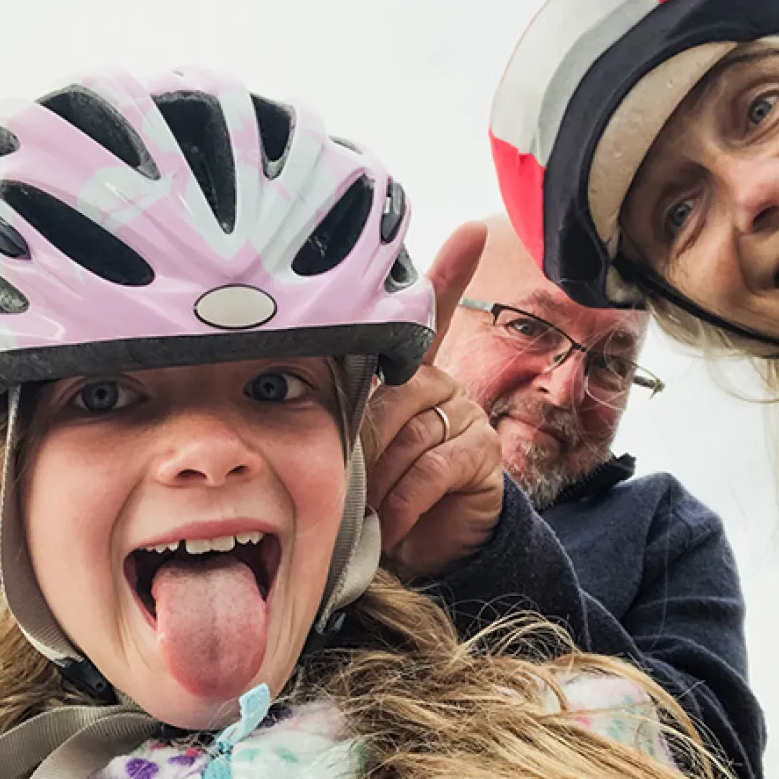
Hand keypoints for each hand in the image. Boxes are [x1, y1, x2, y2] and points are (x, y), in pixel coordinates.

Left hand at [366, 222, 502, 577]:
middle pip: (394, 395)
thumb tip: (296, 402)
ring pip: (409, 433)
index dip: (451, 273)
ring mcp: (465, 416)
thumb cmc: (383, 491)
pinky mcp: (481, 453)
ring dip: (378, 478)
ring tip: (362, 510)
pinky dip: (403, 500)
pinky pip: (432, 467)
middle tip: (340, 482)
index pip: (430, 317)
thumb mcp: (358, 453)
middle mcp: (442, 385)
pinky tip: (390, 523)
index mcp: (411, 375)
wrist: (428, 549)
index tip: (471, 230)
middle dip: (361, 444)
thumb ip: (345, 421)